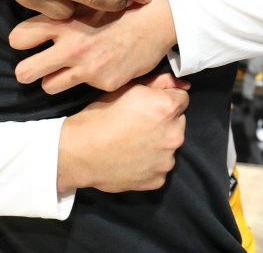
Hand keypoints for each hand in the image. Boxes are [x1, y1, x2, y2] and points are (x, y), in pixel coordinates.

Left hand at [12, 0, 175, 92]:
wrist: (154, 19)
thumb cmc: (117, 8)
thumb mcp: (85, 2)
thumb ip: (60, 13)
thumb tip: (34, 24)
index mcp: (62, 22)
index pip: (18, 38)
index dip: (20, 42)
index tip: (28, 44)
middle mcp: (70, 46)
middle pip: (24, 72)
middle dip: (26, 71)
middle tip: (34, 68)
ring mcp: (86, 67)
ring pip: (47, 86)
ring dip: (54, 80)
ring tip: (66, 70)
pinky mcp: (103, 82)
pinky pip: (82, 89)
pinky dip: (88, 80)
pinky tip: (101, 67)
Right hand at [57, 73, 189, 192]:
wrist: (79, 152)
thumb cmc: (100, 117)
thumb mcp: (126, 89)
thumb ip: (158, 83)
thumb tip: (183, 83)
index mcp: (167, 107)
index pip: (182, 98)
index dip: (164, 100)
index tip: (148, 106)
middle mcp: (174, 134)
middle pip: (178, 123)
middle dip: (164, 122)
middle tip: (138, 125)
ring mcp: (167, 160)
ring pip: (170, 146)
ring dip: (158, 143)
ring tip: (132, 143)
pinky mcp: (158, 179)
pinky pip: (160, 167)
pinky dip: (150, 163)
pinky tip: (131, 158)